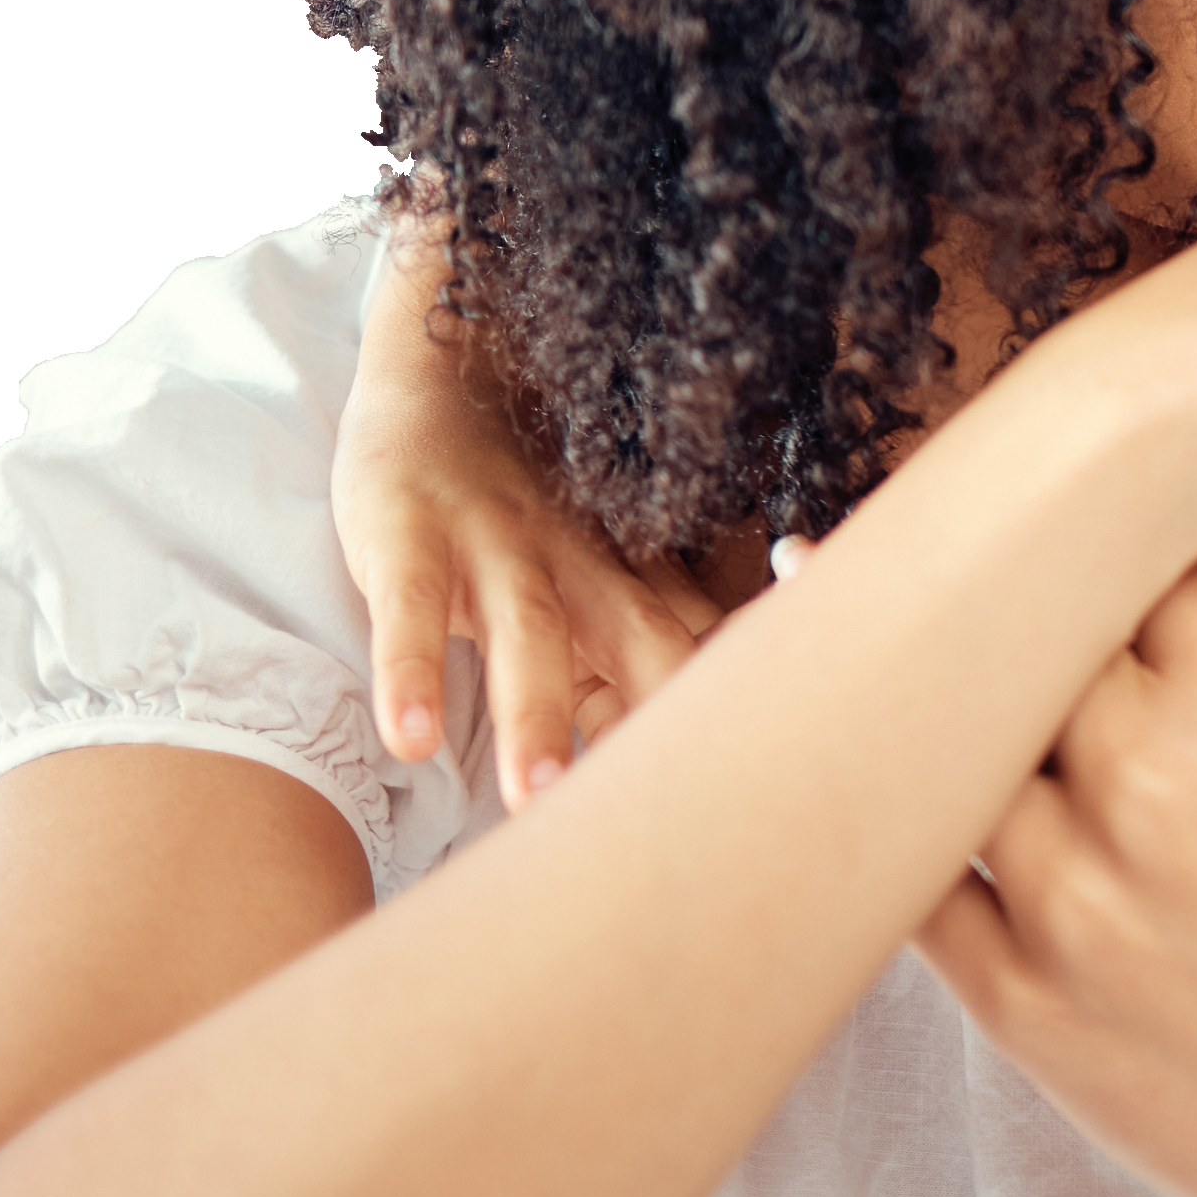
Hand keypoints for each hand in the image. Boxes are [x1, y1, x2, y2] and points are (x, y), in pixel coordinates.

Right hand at [335, 227, 722, 809]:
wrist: (447, 367)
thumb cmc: (530, 506)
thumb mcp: (601, 573)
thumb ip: (653, 653)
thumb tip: (712, 754)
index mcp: (640, 582)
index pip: (710, 651)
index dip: (749, 705)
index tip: (789, 783)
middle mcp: (583, 564)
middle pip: (640, 649)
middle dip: (656, 735)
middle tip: (668, 829)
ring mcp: (499, 543)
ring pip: (528, 633)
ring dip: (533, 714)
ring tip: (532, 800)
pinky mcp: (412, 530)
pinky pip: (409, 605)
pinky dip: (408, 668)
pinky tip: (407, 738)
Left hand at [915, 554, 1196, 1196]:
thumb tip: (1138, 590)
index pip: (1130, 547)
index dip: (1091, 523)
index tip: (1062, 509)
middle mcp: (1146, 775)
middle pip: (1025, 628)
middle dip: (1002, 596)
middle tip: (954, 554)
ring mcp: (1067, 890)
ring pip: (950, 740)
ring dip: (932, 699)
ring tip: (888, 648)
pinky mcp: (1016, 993)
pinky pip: (919, 879)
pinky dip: (906, 829)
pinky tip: (900, 792)